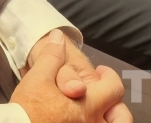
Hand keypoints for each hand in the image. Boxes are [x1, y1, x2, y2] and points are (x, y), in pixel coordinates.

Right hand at [11, 29, 130, 122]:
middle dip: (117, 106)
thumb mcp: (38, 77)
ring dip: (109, 120)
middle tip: (104, 96)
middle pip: (122, 118)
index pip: (114, 89)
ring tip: (96, 112)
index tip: (101, 72)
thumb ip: (52, 56)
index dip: (109, 76)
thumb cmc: (28, 109)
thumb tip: (58, 37)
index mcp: (88, 105)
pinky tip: (80, 121)